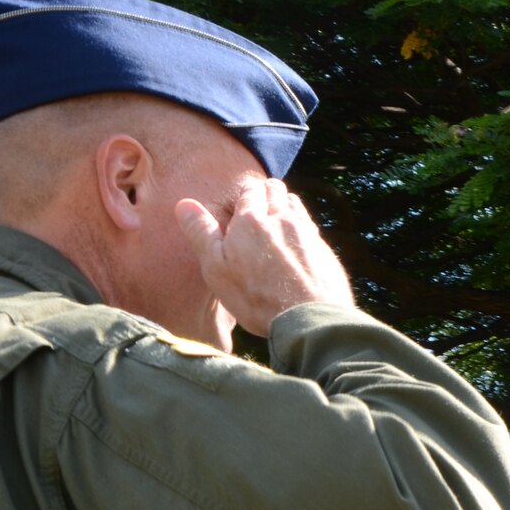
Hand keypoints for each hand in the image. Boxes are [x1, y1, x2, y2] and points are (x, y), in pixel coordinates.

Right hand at [176, 176, 354, 336]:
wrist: (309, 320)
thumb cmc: (257, 297)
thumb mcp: (217, 268)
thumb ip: (202, 234)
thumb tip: (184, 204)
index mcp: (252, 219)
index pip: (250, 189)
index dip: (246, 194)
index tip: (242, 202)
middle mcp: (283, 218)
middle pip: (276, 191)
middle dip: (267, 193)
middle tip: (259, 206)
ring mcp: (308, 233)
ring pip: (296, 205)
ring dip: (286, 207)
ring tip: (278, 220)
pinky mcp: (326, 250)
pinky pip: (312, 229)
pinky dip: (302, 230)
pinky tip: (298, 245)